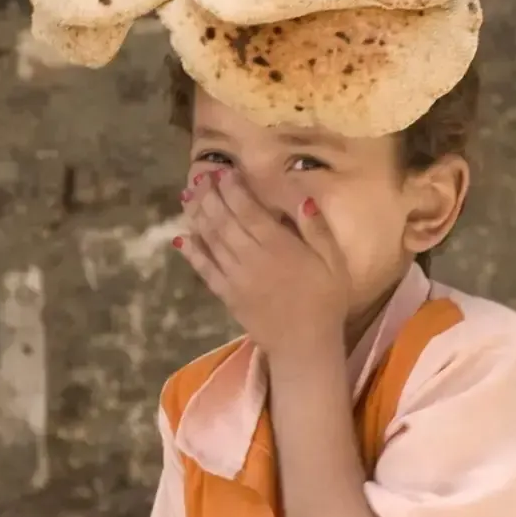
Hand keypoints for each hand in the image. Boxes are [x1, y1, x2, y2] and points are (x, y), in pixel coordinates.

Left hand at [176, 166, 350, 365]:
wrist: (305, 346)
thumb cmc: (325, 300)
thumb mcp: (333, 262)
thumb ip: (316, 228)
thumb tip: (301, 198)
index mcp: (278, 247)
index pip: (248, 210)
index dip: (233, 189)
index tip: (223, 170)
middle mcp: (251, 258)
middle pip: (224, 221)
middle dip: (210, 196)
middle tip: (199, 176)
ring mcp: (235, 278)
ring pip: (210, 240)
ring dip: (197, 216)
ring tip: (187, 195)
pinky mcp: (226, 295)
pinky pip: (205, 270)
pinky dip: (192, 253)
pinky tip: (182, 238)